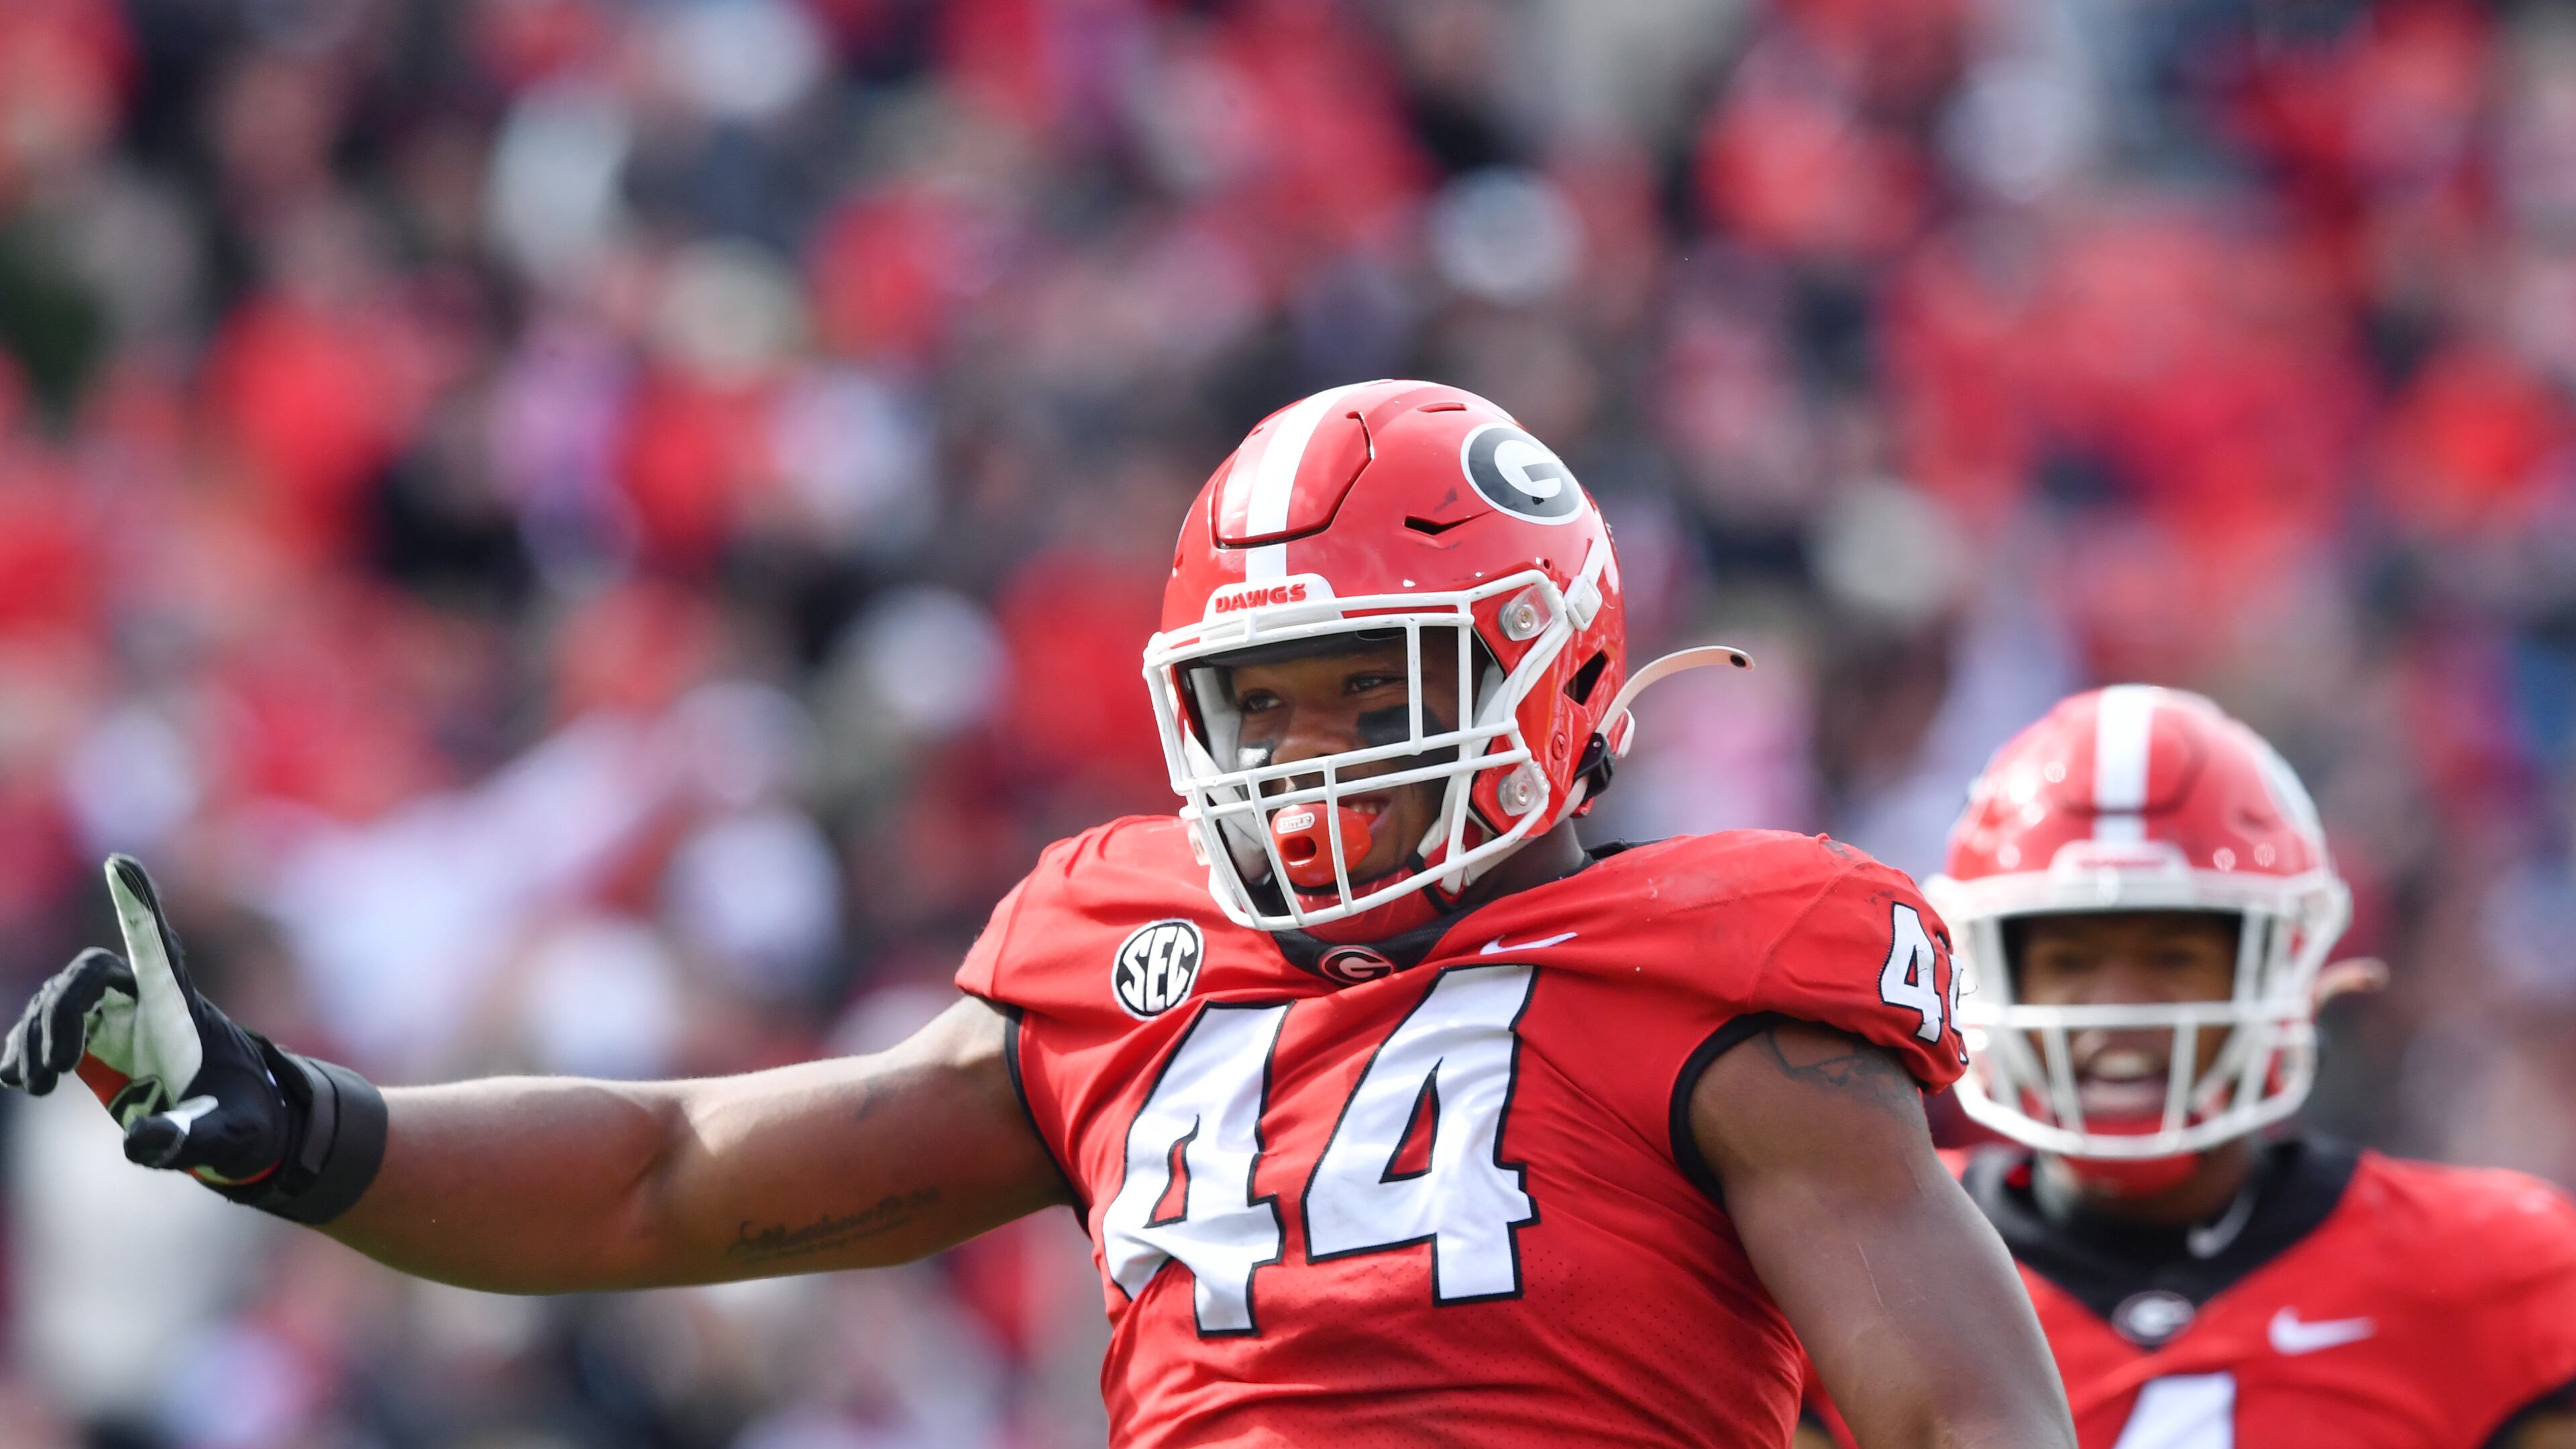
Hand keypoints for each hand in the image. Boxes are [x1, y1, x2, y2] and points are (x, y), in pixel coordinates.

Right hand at [0, 855, 290, 1185]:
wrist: (239, 1128)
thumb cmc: (245, 1121)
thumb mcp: (230, 1135)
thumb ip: (188, 1136)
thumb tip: (137, 1142)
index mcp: (184, 1008)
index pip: (157, 947)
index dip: (138, 906)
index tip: (120, 862)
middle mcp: (147, 1001)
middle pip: (87, 975)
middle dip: (57, 1015)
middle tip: (53, 1074)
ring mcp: (118, 1020)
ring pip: (58, 999)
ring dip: (34, 1038)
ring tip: (37, 1085)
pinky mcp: (96, 1044)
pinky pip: (46, 1027)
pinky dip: (24, 1048)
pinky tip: (16, 1076)